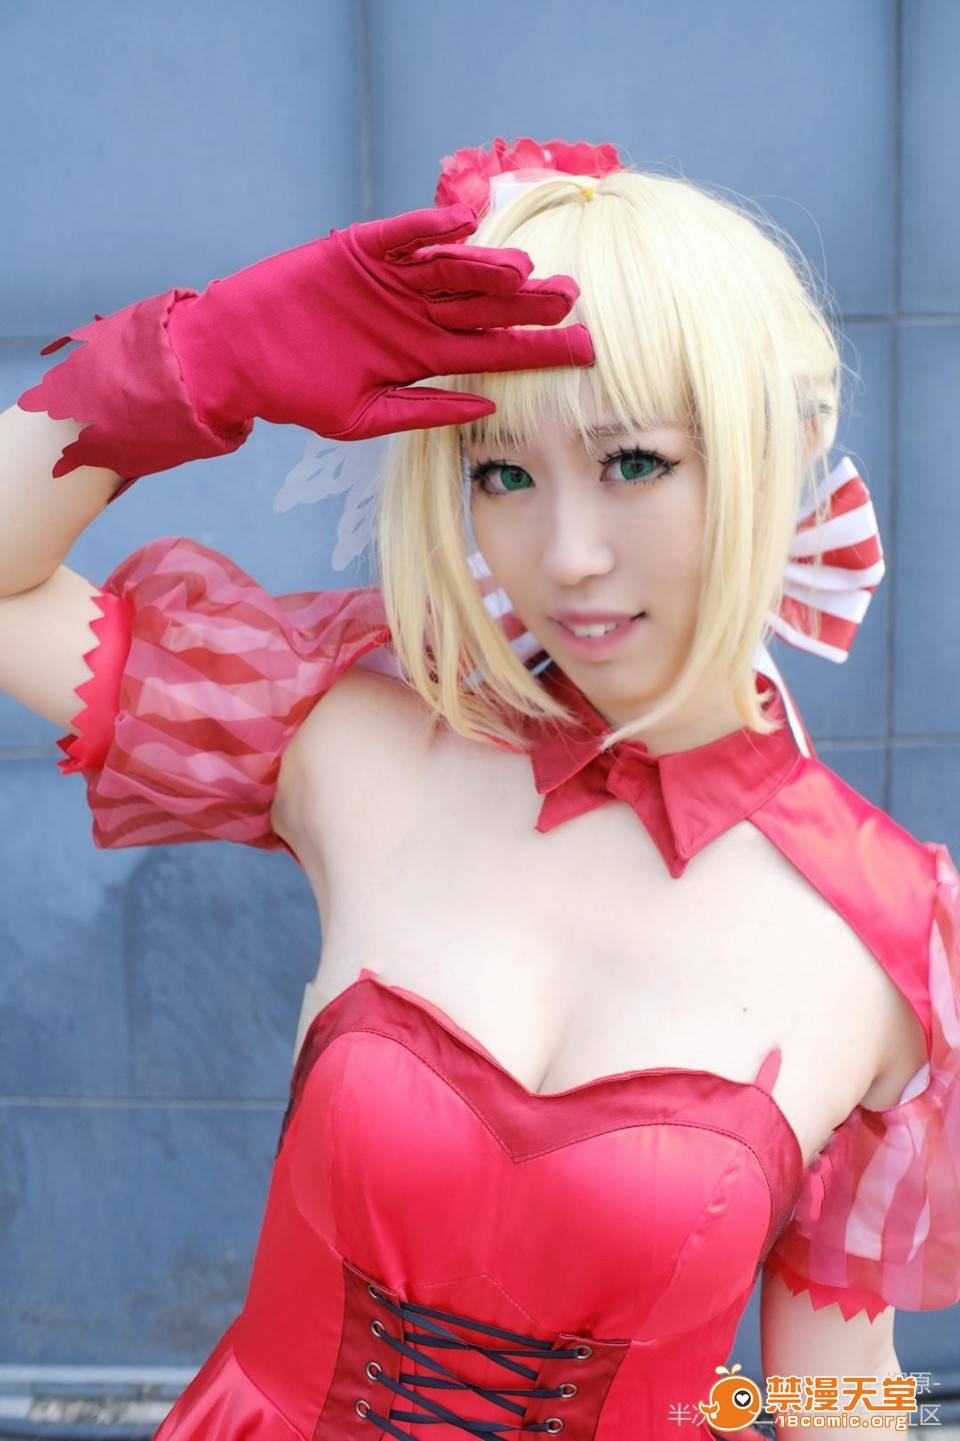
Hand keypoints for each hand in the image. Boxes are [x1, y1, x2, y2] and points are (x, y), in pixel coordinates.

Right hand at [164, 201, 594, 439]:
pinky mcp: (359, 251)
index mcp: (422, 353)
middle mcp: (416, 313)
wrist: (238, 358)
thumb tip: (486, 408)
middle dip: (529, 305)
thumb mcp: (364, 417)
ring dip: (489, 268)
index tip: (584, 353)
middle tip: (574, 301)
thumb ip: (424, 410)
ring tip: (526, 273)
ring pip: (452, 270)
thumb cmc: (297, 392)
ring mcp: (391, 280)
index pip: (493, 350)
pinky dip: (429, 228)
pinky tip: (463, 223)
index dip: (538, 351)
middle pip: (486, 306)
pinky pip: (401, 235)